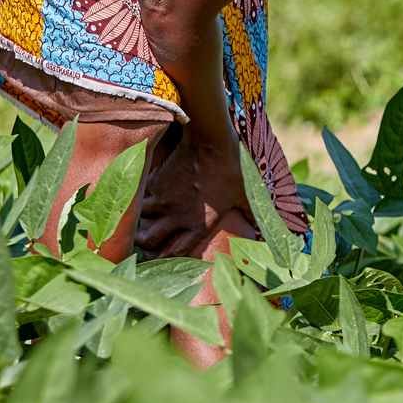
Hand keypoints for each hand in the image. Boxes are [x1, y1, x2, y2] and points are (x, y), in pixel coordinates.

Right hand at [135, 127, 246, 256]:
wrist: (211, 142)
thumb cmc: (232, 169)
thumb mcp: (244, 194)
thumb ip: (250, 213)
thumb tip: (260, 227)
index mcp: (199, 224)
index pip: (177, 252)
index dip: (166, 260)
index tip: (159, 260)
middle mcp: (178, 217)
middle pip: (152, 241)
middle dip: (144, 244)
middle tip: (141, 242)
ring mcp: (164, 200)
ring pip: (144, 218)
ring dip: (142, 220)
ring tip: (141, 219)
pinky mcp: (156, 183)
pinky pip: (143, 195)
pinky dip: (143, 196)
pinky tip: (144, 194)